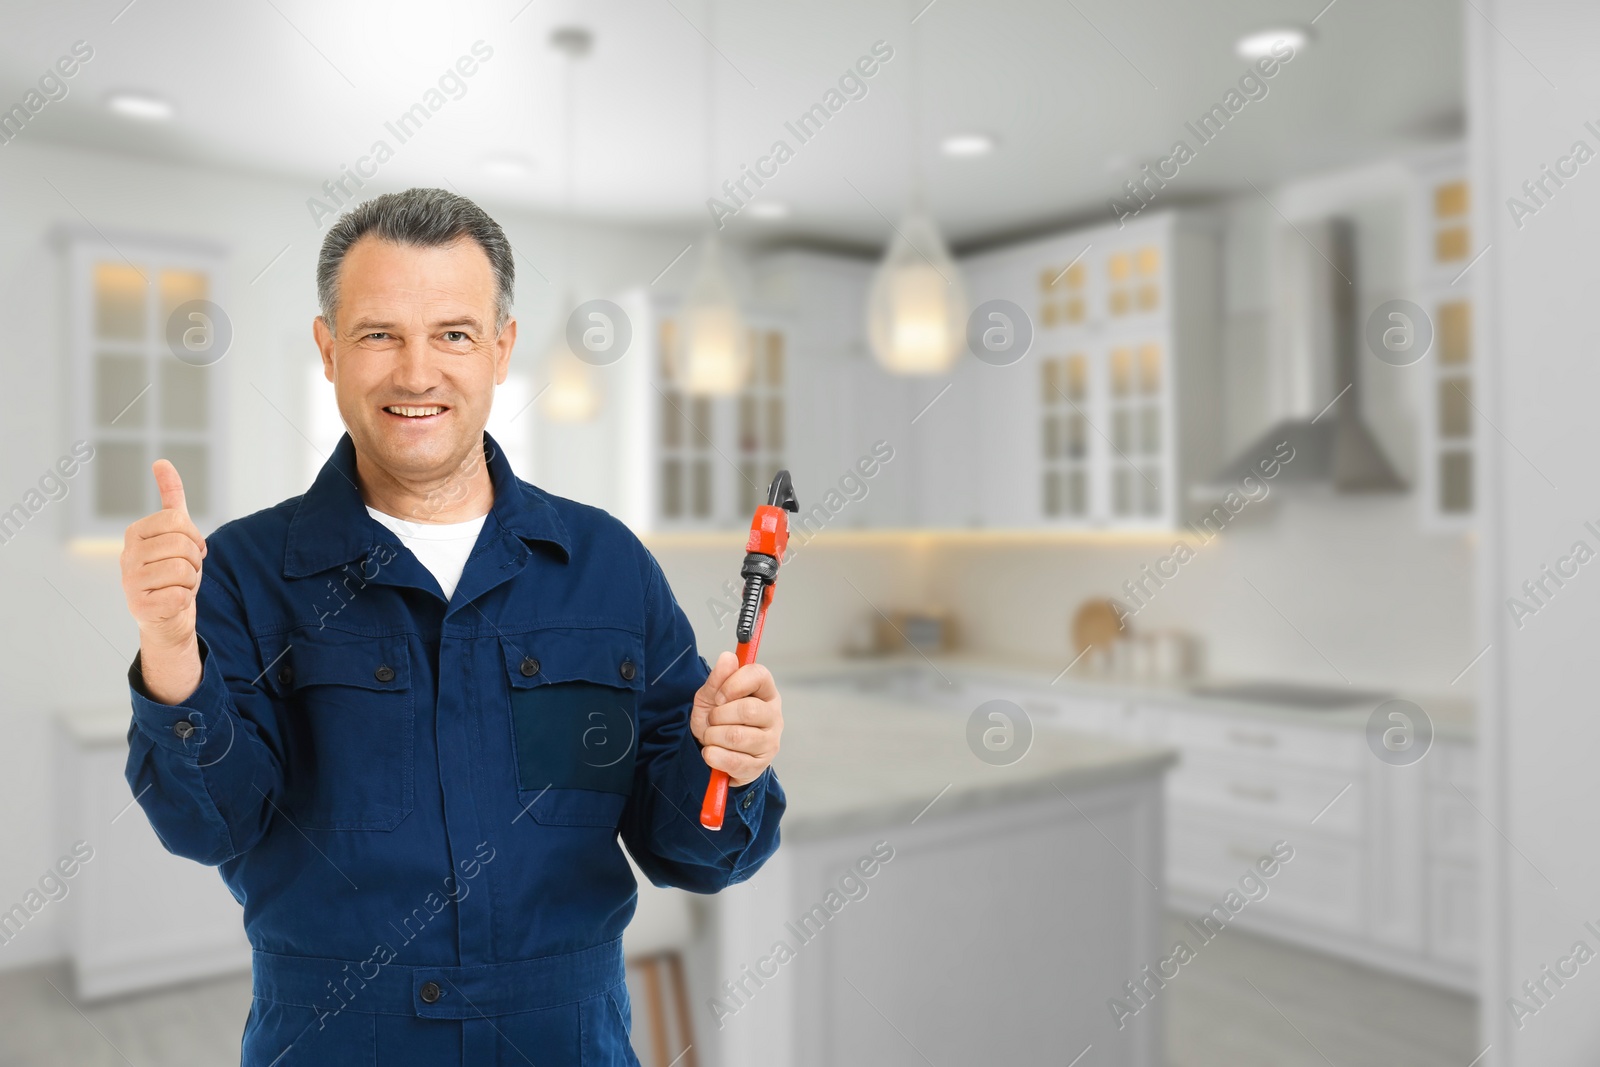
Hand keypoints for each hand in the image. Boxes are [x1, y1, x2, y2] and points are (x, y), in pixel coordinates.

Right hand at [120, 460, 205, 702]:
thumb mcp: (175, 531)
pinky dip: (186, 600)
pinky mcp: (140, 608)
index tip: (189, 549)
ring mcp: (130, 582)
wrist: (168, 616)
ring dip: (192, 581)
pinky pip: (180, 595)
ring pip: (184, 570)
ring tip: (178, 586)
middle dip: (195, 561)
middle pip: (183, 545)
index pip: (178, 520)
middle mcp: (127, 556)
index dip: (194, 536)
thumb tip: (161, 461)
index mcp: (135, 533)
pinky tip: (173, 602)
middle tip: (185, 572)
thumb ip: (171, 497)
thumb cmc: (173, 571)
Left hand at [690, 652, 782, 786]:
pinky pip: (734, 761)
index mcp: (765, 692)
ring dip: (712, 736)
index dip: (734, 684)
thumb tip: (728, 657)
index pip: (759, 675)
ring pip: (737, 736)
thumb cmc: (717, 720)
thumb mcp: (710, 696)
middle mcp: (773, 715)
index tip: (718, 696)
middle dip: (719, 715)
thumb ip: (718, 678)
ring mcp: (770, 742)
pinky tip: (712, 753)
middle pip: (748, 710)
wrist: (713, 753)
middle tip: (712, 720)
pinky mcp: (760, 765)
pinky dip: (714, 756)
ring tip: (711, 737)